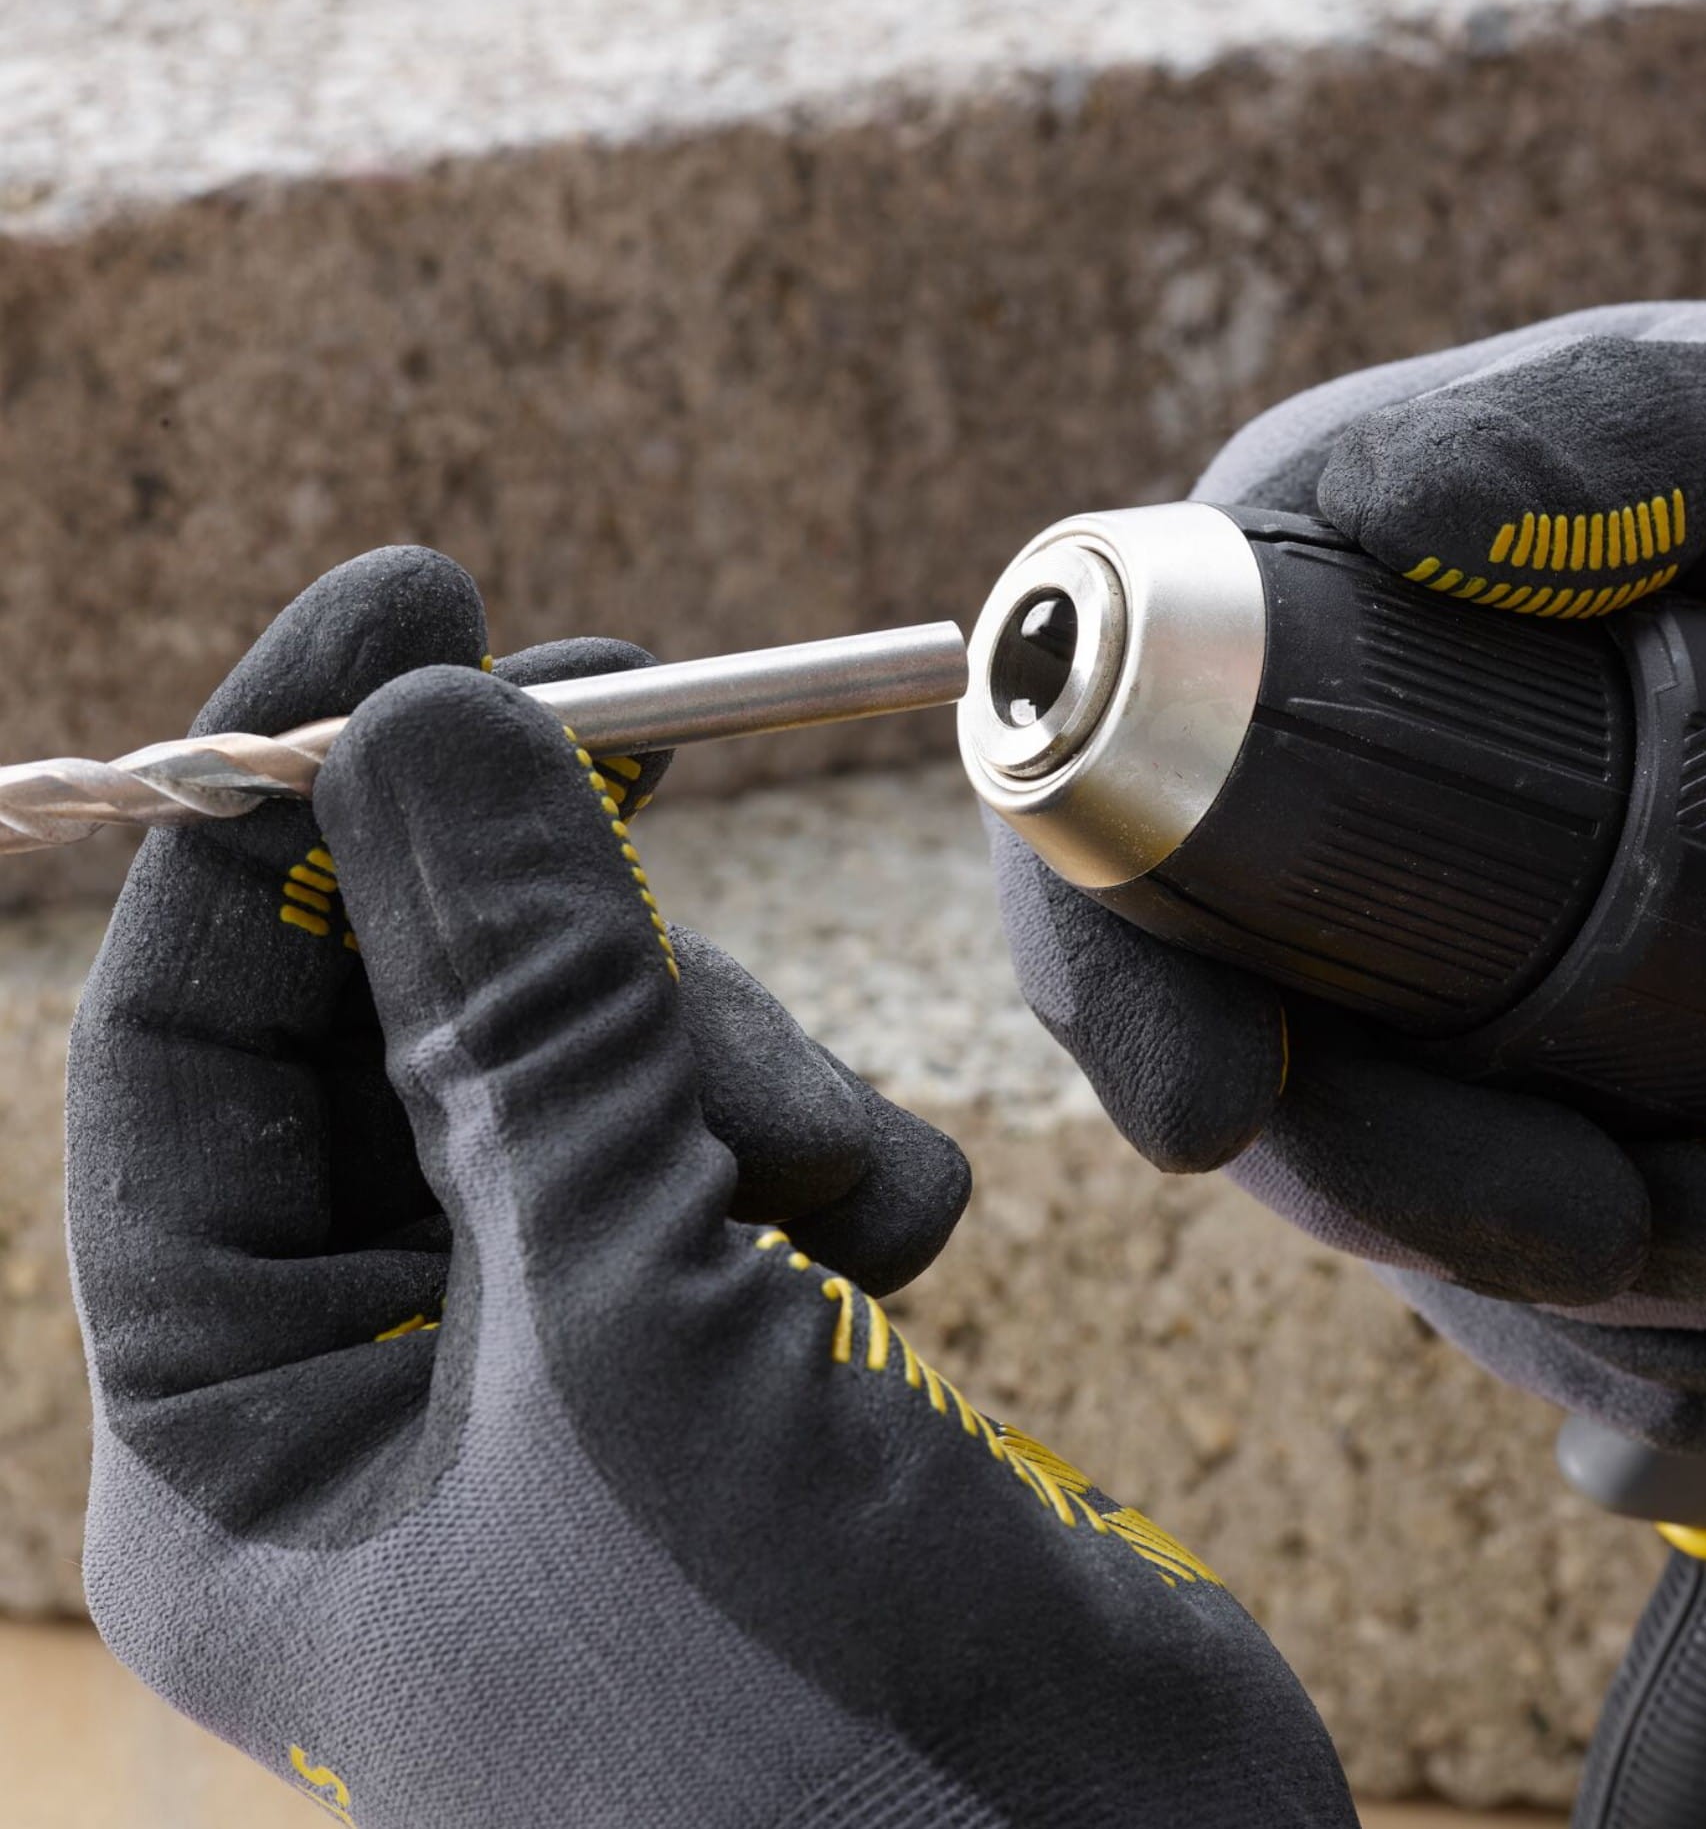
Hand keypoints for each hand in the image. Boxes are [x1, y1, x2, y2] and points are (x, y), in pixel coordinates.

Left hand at [68, 550, 1353, 1826]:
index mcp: (238, 1429)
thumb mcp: (630, 1323)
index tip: (413, 600)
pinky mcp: (725, 1346)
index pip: (186, 1034)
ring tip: (837, 1165)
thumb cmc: (813, 1717)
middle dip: (539, 902)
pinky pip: (723, 1147)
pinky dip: (818, 1146)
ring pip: (586, 1063)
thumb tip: (422, 722)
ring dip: (721, 1049)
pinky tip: (907, 1232)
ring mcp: (562, 1360)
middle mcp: (374, 1386)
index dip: (287, 801)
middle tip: (648, 714)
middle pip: (402, 1019)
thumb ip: (522, 1011)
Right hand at [993, 301, 1705, 1453]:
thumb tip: (1407, 514)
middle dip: (1389, 1176)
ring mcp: (1412, 946)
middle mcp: (1321, 807)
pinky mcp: (1513, 1057)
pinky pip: (1485, 1222)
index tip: (1204, 1111)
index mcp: (1310, 624)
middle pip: (1243, 1041)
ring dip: (1532, 1273)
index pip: (1113, 814)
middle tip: (1602, 1239)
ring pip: (1375, 1162)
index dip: (1114, 972)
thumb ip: (1633, 425)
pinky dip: (1588, 1325)